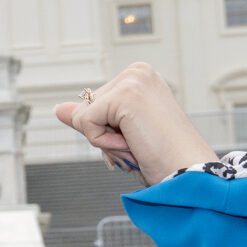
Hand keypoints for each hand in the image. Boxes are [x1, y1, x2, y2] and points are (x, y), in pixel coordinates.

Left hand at [55, 63, 216, 186]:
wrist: (188, 174)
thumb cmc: (163, 157)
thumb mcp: (121, 134)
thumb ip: (90, 118)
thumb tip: (59, 109)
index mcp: (138, 78)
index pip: (94, 105)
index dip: (107, 131)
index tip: (139, 137)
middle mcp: (137, 72)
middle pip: (86, 108)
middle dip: (104, 135)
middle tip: (140, 143)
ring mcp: (132, 80)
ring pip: (83, 116)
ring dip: (105, 141)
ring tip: (138, 143)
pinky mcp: (125, 95)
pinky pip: (86, 123)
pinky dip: (104, 142)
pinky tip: (133, 143)